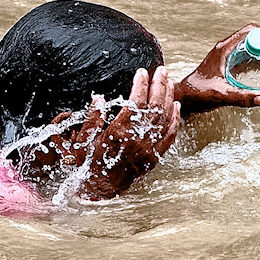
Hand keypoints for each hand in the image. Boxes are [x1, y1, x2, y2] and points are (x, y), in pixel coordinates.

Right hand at [24, 66, 180, 200]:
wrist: (100, 189)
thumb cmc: (90, 165)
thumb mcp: (83, 141)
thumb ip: (91, 119)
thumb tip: (99, 99)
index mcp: (119, 132)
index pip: (136, 101)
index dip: (140, 84)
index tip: (141, 72)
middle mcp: (137, 138)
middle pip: (155, 106)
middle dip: (159, 85)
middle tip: (162, 70)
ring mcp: (148, 147)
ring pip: (165, 118)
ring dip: (169, 97)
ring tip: (169, 81)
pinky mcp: (154, 156)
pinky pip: (170, 135)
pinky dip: (175, 119)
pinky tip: (177, 106)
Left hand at [179, 25, 259, 111]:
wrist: (184, 97)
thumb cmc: (197, 93)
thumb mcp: (220, 95)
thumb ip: (241, 97)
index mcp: (225, 49)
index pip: (252, 33)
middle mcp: (229, 49)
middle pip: (259, 42)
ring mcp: (231, 57)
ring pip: (259, 52)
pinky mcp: (232, 66)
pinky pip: (254, 61)